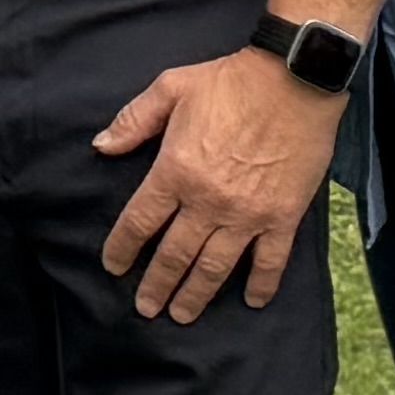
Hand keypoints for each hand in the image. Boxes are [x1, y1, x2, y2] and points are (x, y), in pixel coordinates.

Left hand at [95, 47, 345, 318]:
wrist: (293, 79)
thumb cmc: (229, 81)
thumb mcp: (171, 88)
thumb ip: (133, 121)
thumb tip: (101, 146)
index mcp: (175, 171)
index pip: (140, 222)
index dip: (122, 249)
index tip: (114, 267)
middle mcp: (208, 201)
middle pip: (174, 255)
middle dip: (156, 285)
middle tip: (146, 308)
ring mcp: (247, 215)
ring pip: (215, 268)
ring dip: (196, 295)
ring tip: (181, 315)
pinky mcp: (283, 217)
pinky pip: (270, 262)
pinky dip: (260, 285)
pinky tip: (252, 302)